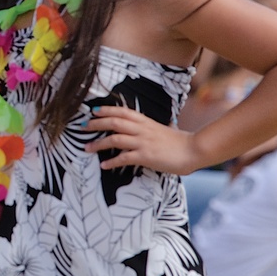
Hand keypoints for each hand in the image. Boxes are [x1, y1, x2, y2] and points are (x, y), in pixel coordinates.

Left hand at [84, 105, 204, 175]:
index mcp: (146, 121)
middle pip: (114, 122)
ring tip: (87, 148)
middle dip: (96, 124)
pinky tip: (104, 165)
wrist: (194, 150)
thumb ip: (156, 127)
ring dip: (98, 143)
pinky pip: (124, 158)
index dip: (106, 110)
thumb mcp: (165, 129)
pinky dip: (112, 162)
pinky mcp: (146, 156)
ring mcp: (143, 142)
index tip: (93, 111)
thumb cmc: (180, 141)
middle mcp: (142, 130)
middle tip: (82, 127)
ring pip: (115, 139)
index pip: (122, 111)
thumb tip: (160, 125)